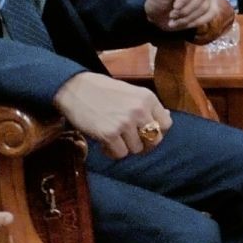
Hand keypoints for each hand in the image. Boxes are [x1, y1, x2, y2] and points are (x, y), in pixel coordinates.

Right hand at [54, 72, 172, 159]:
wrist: (76, 88)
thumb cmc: (104, 91)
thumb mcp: (132, 93)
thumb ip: (148, 106)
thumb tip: (166, 117)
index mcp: (148, 98)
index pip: (166, 124)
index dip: (157, 132)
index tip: (146, 133)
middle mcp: (140, 110)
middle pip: (154, 140)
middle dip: (144, 144)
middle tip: (131, 141)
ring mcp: (125, 122)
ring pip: (136, 149)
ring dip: (125, 147)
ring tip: (115, 138)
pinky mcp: (109, 134)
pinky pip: (120, 154)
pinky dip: (112, 152)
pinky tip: (105, 143)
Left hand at [145, 0, 216, 31]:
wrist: (159, 17)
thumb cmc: (158, 2)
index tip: (176, 6)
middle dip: (185, 10)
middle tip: (172, 15)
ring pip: (205, 7)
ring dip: (188, 18)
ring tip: (174, 21)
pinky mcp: (209, 8)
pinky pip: (211, 14)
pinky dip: (196, 22)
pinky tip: (185, 24)